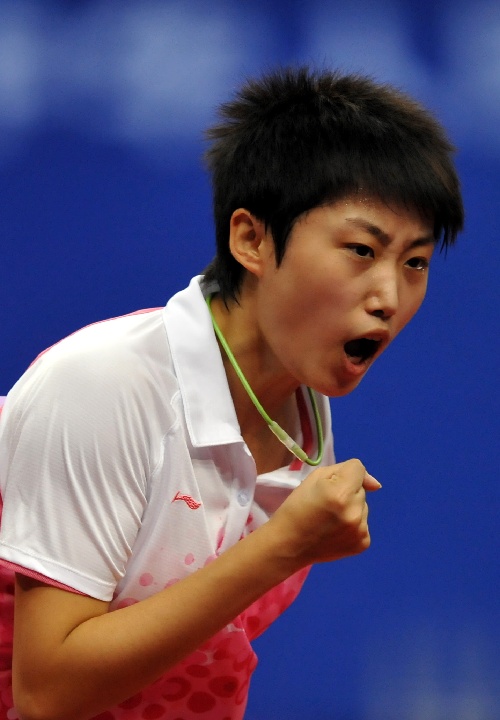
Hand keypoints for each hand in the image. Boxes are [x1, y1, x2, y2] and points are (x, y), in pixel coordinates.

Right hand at [267, 458, 381, 567]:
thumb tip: (376, 484)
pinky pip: (363, 524)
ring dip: (351, 509)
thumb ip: (346, 471)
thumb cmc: (297, 507)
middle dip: (347, 492)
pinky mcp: (362, 544)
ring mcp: (360, 530)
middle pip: (361, 489)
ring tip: (329, 519)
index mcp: (341, 493)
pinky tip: (335, 531)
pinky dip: (352, 525)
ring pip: (363, 507)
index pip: (358, 468)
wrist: (288, 544)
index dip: (343, 473)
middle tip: (325, 504)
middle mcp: (355, 512)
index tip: (328, 485)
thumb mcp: (315, 478)